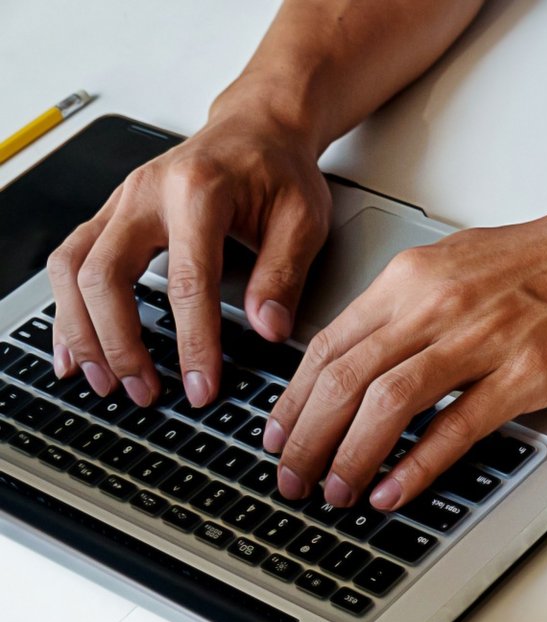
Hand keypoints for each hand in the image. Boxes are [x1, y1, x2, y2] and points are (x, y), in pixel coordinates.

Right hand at [47, 100, 329, 408]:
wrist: (257, 128)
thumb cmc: (280, 171)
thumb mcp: (303, 219)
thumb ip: (285, 275)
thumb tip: (268, 330)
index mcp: (199, 192)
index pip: (188, 281)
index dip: (193, 342)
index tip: (202, 387)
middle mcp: (146, 193)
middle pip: (105, 274)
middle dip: (120, 343)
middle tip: (145, 393)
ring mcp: (120, 202)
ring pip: (73, 269)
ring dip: (82, 332)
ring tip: (105, 383)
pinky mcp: (110, 215)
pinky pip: (70, 262)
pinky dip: (67, 310)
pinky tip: (75, 351)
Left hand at [266, 180, 546, 510]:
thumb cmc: (542, 260)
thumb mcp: (453, 268)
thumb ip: (405, 311)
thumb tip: (362, 358)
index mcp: (410, 281)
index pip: (329, 346)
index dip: (294, 400)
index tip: (280, 436)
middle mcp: (436, 306)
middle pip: (346, 377)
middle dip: (308, 438)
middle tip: (292, 478)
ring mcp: (482, 340)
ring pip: (389, 402)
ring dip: (352, 456)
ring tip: (336, 492)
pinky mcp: (525, 372)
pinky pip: (457, 425)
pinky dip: (417, 464)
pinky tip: (394, 488)